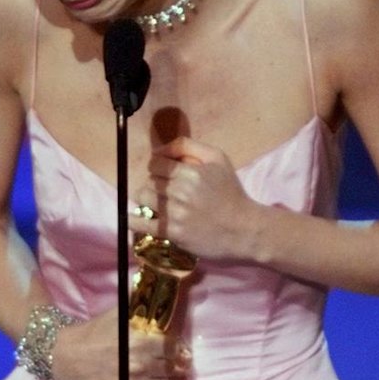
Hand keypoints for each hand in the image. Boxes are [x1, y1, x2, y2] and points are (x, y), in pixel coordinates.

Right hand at [52, 307, 178, 379]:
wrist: (66, 357)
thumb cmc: (93, 333)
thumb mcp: (117, 315)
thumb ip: (139, 308)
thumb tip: (157, 296)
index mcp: (140, 343)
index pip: (172, 348)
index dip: (175, 348)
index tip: (174, 348)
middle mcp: (139, 367)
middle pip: (170, 369)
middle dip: (170, 365)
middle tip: (167, 362)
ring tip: (156, 375)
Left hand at [129, 136, 257, 259]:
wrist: (244, 229)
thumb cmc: (231, 192)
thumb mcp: (218, 158)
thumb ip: (188, 146)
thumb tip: (160, 149)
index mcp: (191, 172)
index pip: (156, 163)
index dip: (158, 166)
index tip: (164, 172)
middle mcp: (180, 192)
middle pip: (149, 181)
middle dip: (154, 183)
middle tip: (164, 189)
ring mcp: (175, 214)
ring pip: (144, 199)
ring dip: (147, 199)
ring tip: (157, 202)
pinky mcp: (173, 233)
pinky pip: (143, 225)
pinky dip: (135, 221)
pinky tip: (134, 218)